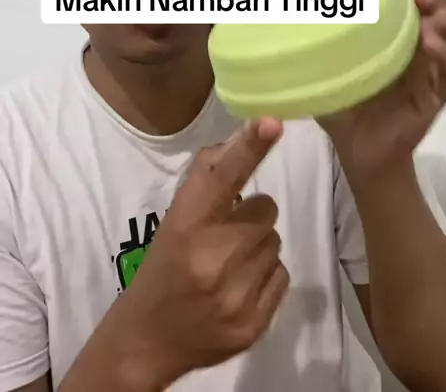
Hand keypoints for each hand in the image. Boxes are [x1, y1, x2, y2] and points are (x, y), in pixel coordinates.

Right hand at [118, 118, 287, 385]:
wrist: (148, 339)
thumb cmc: (164, 266)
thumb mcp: (174, 219)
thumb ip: (208, 181)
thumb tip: (245, 138)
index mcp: (185, 226)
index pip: (222, 177)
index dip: (249, 147)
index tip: (271, 122)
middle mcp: (211, 258)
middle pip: (266, 210)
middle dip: (251, 217)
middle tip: (226, 234)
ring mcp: (235, 295)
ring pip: (275, 243)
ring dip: (258, 246)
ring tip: (230, 263)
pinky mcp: (253, 324)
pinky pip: (282, 275)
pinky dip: (266, 276)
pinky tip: (239, 287)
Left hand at [318, 0, 445, 181]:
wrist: (356, 147)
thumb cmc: (340, 95)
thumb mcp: (319, 57)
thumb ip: (301, 28)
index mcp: (392, 18)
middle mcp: (419, 32)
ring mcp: (433, 61)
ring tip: (425, 21)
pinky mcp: (437, 90)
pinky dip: (444, 54)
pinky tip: (428, 48)